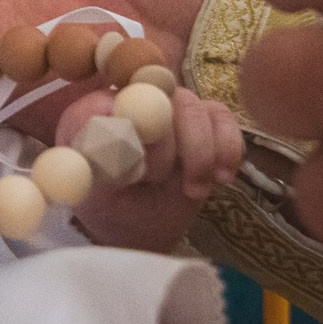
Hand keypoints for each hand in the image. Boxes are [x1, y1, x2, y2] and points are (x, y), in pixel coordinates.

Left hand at [61, 86, 245, 252]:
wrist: (141, 226)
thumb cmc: (109, 205)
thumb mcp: (95, 188)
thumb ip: (99, 154)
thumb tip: (107, 120)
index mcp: (99, 109)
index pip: (121, 97)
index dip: (138, 125)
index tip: (142, 165)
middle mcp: (136, 98)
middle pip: (162, 98)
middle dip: (167, 146)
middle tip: (158, 180)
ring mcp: (172, 107)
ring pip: (194, 108)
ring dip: (200, 154)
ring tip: (193, 190)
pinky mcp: (204, 121)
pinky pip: (222, 118)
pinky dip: (227, 148)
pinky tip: (221, 178)